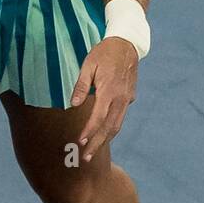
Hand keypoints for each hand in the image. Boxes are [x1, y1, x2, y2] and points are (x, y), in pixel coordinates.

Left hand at [70, 37, 137, 161]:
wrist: (127, 44)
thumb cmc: (104, 53)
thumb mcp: (88, 65)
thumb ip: (81, 85)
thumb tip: (73, 104)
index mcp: (109, 90)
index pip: (99, 117)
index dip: (89, 131)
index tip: (80, 142)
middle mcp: (121, 98)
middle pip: (110, 127)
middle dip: (97, 143)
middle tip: (86, 158)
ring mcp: (127, 99)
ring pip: (117, 124)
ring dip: (105, 139)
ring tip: (93, 151)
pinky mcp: (130, 97)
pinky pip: (120, 117)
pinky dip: (112, 128)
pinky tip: (103, 135)